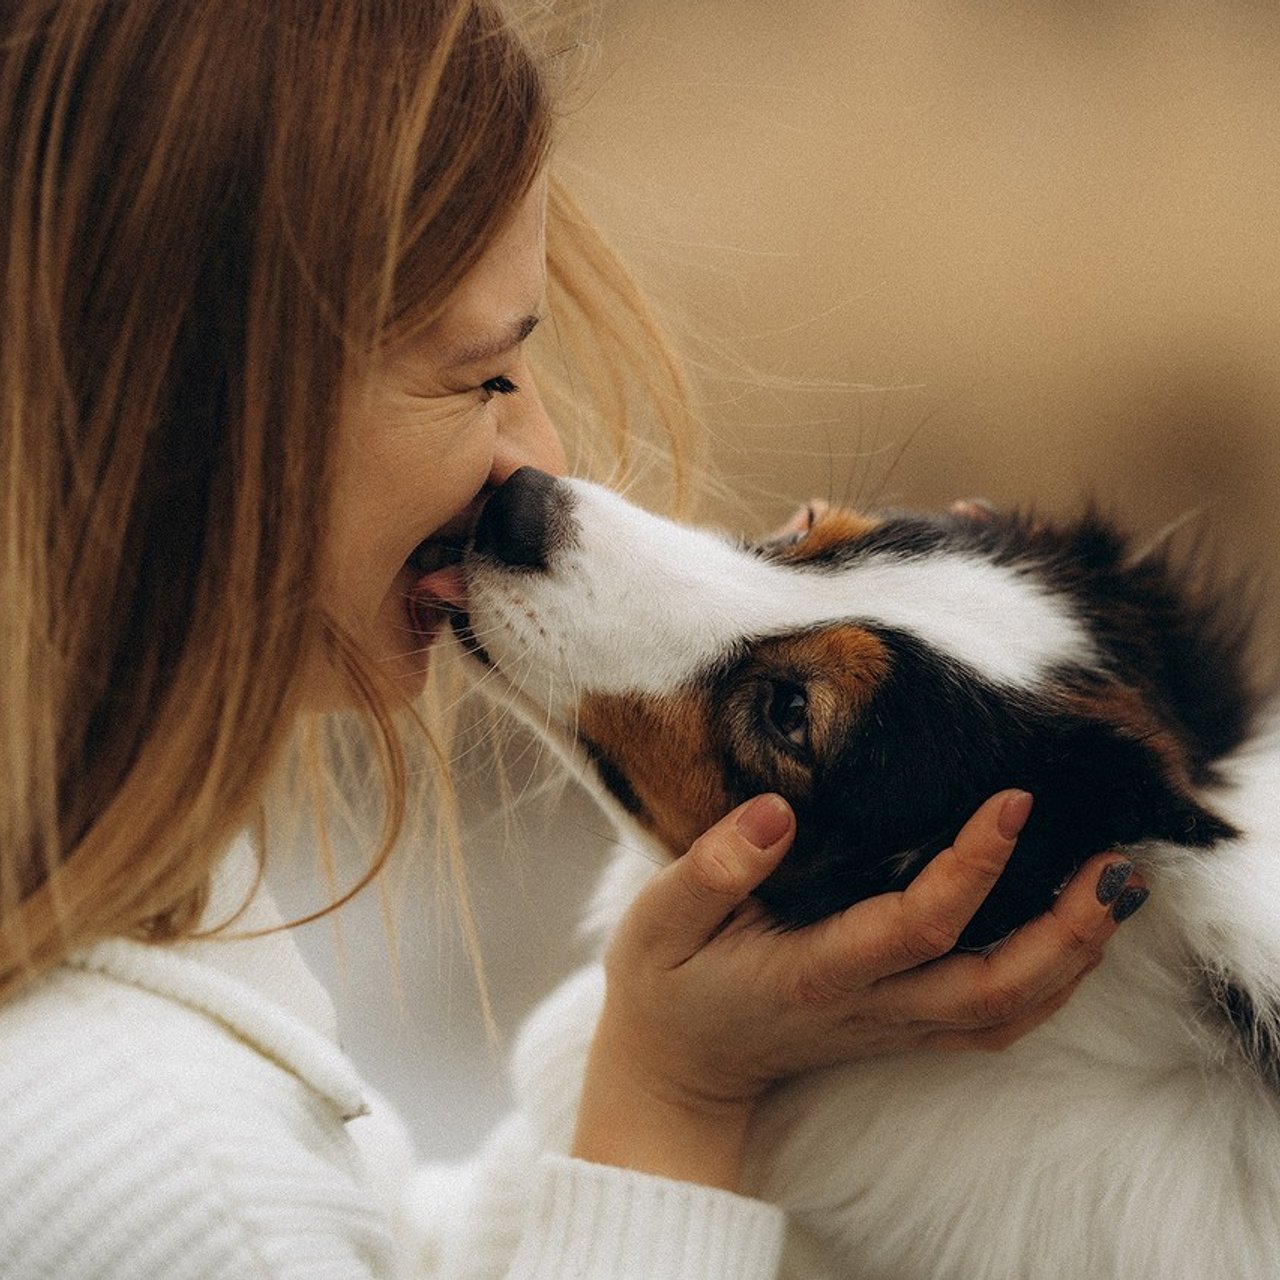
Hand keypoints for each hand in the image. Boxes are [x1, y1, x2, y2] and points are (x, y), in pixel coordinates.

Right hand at [571, 789, 1142, 1190]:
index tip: (1012, 800)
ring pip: (1010, 1010)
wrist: (676, 1073)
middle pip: (995, 986)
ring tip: (1114, 886)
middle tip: (1114, 859)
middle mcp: (869, 1008)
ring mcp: (894, 1027)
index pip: (917, 926)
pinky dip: (1051, 982)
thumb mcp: (659, 922)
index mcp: (813, 973)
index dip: (974, 866)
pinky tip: (1072, 935)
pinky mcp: (904, 1030)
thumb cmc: (666, 987)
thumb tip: (775, 812)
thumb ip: (713, 870)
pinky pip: (997, 1019)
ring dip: (1074, 956)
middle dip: (1067, 928)